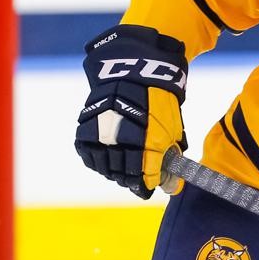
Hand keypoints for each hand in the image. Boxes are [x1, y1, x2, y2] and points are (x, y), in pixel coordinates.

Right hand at [74, 25, 188, 198]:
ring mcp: (102, 137)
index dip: (147, 184)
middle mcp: (122, 143)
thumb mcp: (172, 129)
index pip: (144, 178)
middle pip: (123, 175)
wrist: (133, 74)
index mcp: (149, 144)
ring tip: (120, 167)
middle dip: (131, 178)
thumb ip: (170, 157)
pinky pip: (89, 155)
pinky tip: (105, 157)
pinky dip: (97, 160)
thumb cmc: (158, 102)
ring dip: (113, 171)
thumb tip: (172, 185)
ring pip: (105, 168)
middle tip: (134, 176)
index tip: (148, 184)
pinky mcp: (86, 130)